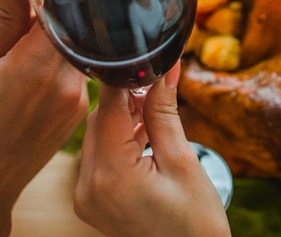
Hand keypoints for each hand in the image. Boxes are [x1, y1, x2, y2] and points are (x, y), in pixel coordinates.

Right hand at [0, 0, 88, 236]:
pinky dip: (48, 60)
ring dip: (44, 36)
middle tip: (9, 4)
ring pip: (69, 47)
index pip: (63, 6)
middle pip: (69, 24)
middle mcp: (68, 85)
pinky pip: (69, 71)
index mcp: (37, 69)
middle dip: (42, 9)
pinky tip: (18, 70)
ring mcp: (76, 102)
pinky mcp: (75, 114)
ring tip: (6, 45)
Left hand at [73, 65, 230, 236]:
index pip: (109, 107)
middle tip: (156, 87)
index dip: (126, 79)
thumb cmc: (195, 222)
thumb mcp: (183, 160)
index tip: (143, 60)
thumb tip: (164, 68)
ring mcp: (85, 197)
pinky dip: (117, 142)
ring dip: (122, 120)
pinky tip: (142, 139)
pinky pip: (97, 158)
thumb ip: (164, 112)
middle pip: (99, 120)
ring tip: (154, 117)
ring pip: (96, 136)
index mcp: (112, 175)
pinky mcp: (89, 202)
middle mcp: (88, 187)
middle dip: (126, 100)